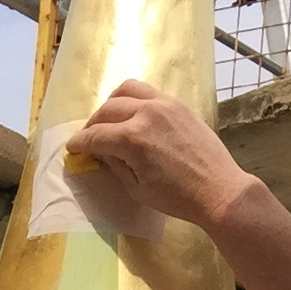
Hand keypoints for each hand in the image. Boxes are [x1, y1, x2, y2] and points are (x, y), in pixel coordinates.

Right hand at [66, 80, 254, 229]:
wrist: (218, 190)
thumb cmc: (177, 198)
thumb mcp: (138, 189)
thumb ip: (116, 165)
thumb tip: (101, 153)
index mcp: (133, 140)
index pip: (96, 136)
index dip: (80, 143)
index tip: (72, 148)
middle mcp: (146, 114)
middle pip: (107, 110)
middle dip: (93, 124)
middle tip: (89, 138)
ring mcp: (164, 105)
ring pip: (126, 91)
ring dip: (111, 104)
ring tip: (109, 119)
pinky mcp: (178, 105)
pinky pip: (147, 92)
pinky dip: (133, 100)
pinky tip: (132, 115)